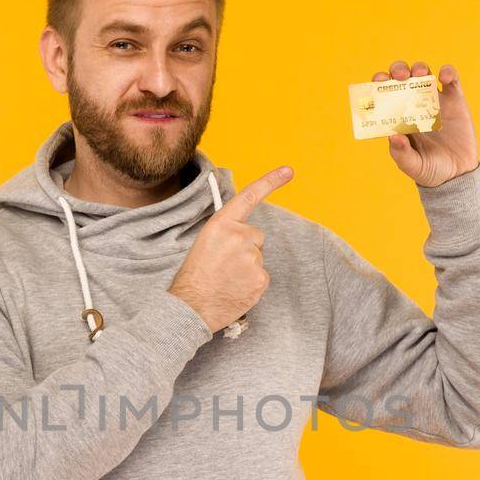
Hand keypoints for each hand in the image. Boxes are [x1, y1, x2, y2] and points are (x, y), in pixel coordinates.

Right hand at [168, 165, 292, 331]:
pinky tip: (235, 289)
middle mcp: (239, 236)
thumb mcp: (205, 244)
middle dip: (246, 248)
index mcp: (221, 224)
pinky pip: (262, 276)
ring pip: (258, 258)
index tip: (288, 171)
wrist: (190, 309)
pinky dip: (252, 284)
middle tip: (225, 266)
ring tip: (227, 280)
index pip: (249, 197)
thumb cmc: (194, 278)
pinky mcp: (261, 278)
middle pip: (256, 236)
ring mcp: (252, 257)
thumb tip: (245, 237)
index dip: (271, 181)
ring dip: (247, 267)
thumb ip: (226, 234)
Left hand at [377, 60, 479, 186]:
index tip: (379, 82)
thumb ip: (401, 153)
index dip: (379, 83)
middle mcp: (413, 104)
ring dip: (419, 67)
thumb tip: (392, 135)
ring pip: (424, 72)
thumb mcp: (413, 166)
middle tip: (400, 76)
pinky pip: (452, 79)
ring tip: (420, 74)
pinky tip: (444, 78)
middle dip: (398, 69)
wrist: (458, 175)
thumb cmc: (430, 170)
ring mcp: (434, 100)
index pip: (384, 93)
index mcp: (398, 116)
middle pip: (402, 76)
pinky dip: (448, 72)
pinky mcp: (455, 100)